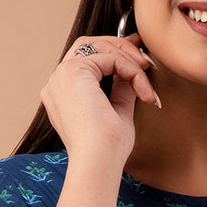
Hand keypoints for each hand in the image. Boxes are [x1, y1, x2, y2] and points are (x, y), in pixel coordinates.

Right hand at [39, 30, 159, 163]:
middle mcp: (58, 81)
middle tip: (146, 59)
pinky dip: (131, 70)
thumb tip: (133, 73)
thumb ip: (121, 90)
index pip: (87, 59)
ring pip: (100, 46)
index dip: (114, 52)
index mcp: (63, 94)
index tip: (139, 58)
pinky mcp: (73, 72)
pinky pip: (110, 58)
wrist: (98, 162)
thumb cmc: (107, 150)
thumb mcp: (118, 113)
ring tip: (148, 74)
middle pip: (90, 45)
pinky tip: (143, 90)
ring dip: (129, 58)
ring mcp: (62, 75)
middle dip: (121, 47)